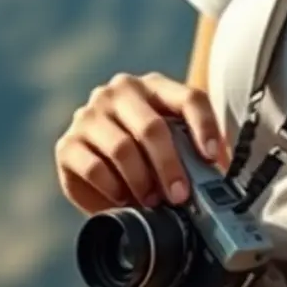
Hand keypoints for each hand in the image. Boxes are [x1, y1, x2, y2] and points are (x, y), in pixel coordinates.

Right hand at [54, 72, 226, 215]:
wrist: (97, 156)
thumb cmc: (146, 148)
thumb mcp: (171, 139)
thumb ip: (191, 151)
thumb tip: (219, 180)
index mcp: (155, 85)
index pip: (189, 98)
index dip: (205, 127)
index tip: (212, 158)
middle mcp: (122, 92)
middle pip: (153, 127)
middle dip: (170, 166)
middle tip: (180, 196)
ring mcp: (91, 114)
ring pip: (122, 149)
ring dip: (142, 181)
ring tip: (153, 201)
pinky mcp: (67, 143)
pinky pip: (94, 168)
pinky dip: (113, 189)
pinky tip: (124, 199)